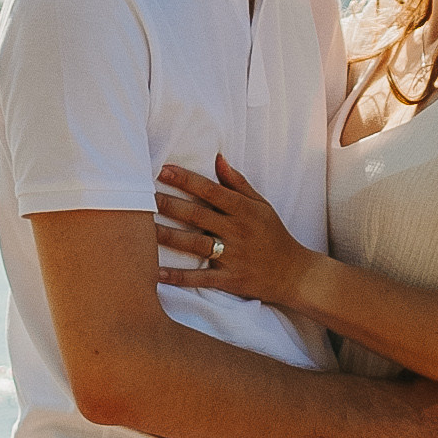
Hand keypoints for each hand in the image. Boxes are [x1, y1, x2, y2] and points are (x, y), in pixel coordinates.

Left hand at [157, 153, 315, 309]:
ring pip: (195, 245)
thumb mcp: (261, 205)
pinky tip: (157, 273)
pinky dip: (179, 277)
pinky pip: (200, 279)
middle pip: (198, 216)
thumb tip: (217, 158)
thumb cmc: (274, 235)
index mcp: (244, 210)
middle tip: (144, 196)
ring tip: (143, 229)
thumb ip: (238, 183)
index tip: (163, 170)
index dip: (186, 180)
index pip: (211, 190)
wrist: (294, 273)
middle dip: (170, 205)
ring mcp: (233, 256)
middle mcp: (237, 231)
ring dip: (168, 237)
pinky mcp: (230, 279)